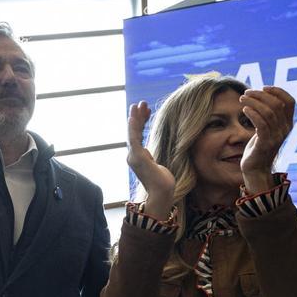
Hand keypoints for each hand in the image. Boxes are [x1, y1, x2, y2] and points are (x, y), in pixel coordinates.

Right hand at [125, 102, 174, 216]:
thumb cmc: (163, 182)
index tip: (148, 111)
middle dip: (137, 117)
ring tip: (138, 105)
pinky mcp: (137, 158)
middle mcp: (133, 156)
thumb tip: (153, 156)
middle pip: (133, 132)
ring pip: (132, 133)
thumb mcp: (158, 166)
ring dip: (135, 118)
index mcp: (139, 157)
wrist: (162, 193)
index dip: (142, 122)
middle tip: (141, 103)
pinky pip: (133, 139)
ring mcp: (134, 157)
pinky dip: (132, 128)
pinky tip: (133, 117)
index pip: (138, 136)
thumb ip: (153, 159)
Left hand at [239, 87, 294, 191]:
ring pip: (268, 112)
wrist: (256, 168)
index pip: (290, 102)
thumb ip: (268, 114)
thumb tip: (261, 94)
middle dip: (260, 95)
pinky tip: (244, 109)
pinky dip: (253, 113)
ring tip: (242, 99)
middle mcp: (285, 129)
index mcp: (287, 124)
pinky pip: (261, 124)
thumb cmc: (258, 146)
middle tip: (246, 93)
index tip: (263, 87)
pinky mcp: (265, 143)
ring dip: (253, 102)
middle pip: (277, 104)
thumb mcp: (266, 128)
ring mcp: (276, 137)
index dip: (278, 91)